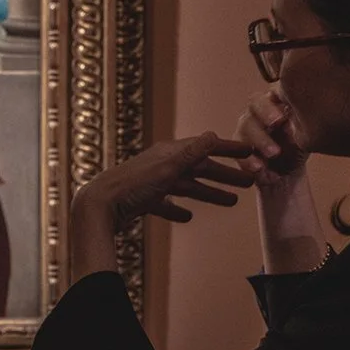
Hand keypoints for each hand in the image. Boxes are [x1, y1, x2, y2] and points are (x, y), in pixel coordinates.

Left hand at [74, 131, 257, 227]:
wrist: (98, 206)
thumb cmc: (132, 185)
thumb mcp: (167, 168)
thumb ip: (191, 153)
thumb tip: (213, 134)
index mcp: (170, 153)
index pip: (206, 147)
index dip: (229, 149)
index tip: (251, 151)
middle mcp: (162, 164)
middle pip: (200, 168)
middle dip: (225, 174)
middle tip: (250, 181)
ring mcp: (152, 183)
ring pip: (188, 186)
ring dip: (210, 193)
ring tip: (232, 202)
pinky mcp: (143, 202)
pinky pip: (166, 204)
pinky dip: (178, 209)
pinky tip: (188, 216)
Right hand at [234, 86, 306, 184]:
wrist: (289, 174)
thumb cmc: (298, 147)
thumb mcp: (305, 136)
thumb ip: (299, 127)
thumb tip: (291, 125)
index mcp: (277, 102)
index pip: (273, 91)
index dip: (276, 101)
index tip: (282, 116)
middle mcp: (258, 110)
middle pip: (255, 104)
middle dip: (266, 114)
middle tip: (276, 124)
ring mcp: (245, 127)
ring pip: (246, 126)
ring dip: (260, 140)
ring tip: (274, 154)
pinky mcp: (238, 147)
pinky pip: (239, 150)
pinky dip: (249, 160)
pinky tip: (260, 169)